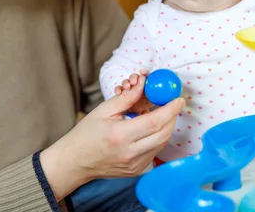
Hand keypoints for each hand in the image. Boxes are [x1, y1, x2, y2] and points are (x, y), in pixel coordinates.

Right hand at [40, 74, 184, 200]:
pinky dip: (156, 138)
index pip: (155, 122)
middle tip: (172, 104)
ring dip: (165, 127)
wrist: (75, 161)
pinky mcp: (137, 171)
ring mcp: (135, 166)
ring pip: (162, 143)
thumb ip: (127, 97)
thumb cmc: (86, 134)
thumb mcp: (104, 110)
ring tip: (157, 115)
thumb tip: (144, 84)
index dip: (170, 109)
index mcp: (120, 136)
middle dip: (172, 116)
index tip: (179, 99)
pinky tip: (148, 130)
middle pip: (164, 133)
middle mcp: (130, 154)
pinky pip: (155, 152)